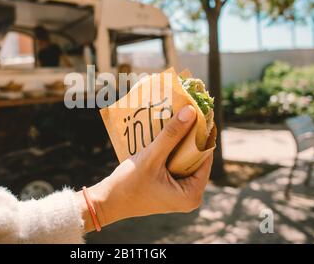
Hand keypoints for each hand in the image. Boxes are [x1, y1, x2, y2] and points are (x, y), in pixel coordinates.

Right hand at [77, 105, 213, 231]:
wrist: (107, 202)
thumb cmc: (128, 184)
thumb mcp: (151, 157)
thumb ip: (172, 135)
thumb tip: (191, 112)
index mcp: (192, 194)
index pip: (206, 157)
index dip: (202, 134)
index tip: (199, 112)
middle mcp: (191, 196)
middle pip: (196, 159)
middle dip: (190, 137)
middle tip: (186, 113)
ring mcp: (180, 194)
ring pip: (185, 161)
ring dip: (180, 143)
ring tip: (176, 120)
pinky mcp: (170, 189)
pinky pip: (176, 166)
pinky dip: (171, 151)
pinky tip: (166, 135)